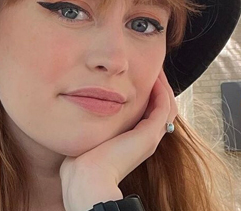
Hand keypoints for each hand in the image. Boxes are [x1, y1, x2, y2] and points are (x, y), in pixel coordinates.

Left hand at [59, 69, 177, 210]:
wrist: (86, 178)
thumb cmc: (82, 160)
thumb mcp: (90, 135)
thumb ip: (93, 123)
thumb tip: (81, 109)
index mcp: (134, 139)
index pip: (149, 112)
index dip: (148, 93)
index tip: (139, 76)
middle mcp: (146, 138)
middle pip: (161, 107)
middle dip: (158, 87)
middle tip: (152, 69)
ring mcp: (150, 137)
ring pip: (166, 105)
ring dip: (162, 86)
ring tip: (156, 69)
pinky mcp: (149, 134)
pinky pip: (163, 106)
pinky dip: (161, 91)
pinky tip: (154, 77)